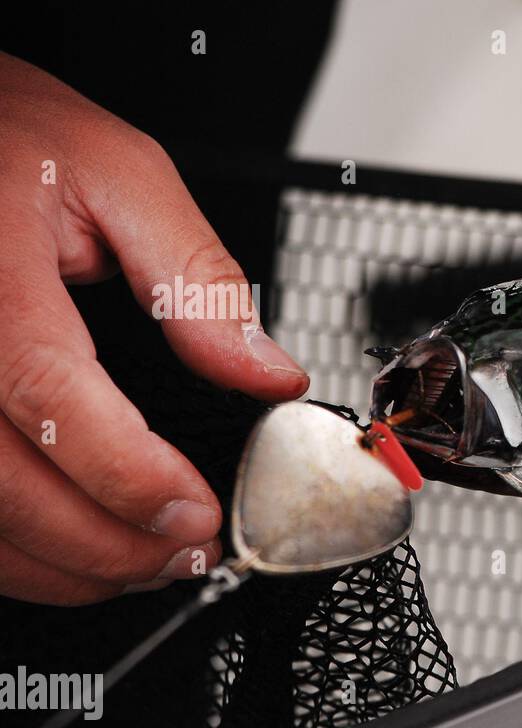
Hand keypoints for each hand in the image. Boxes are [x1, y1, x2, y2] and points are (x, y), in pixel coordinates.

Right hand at [0, 54, 308, 604]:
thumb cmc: (6, 138)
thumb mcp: (120, 174)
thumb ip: (196, 280)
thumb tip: (267, 372)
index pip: (49, 400)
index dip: (127, 476)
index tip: (197, 514)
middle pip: (3, 486)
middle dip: (105, 546)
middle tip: (186, 556)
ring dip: (58, 566)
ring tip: (141, 567)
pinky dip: (13, 551)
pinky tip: (69, 552)